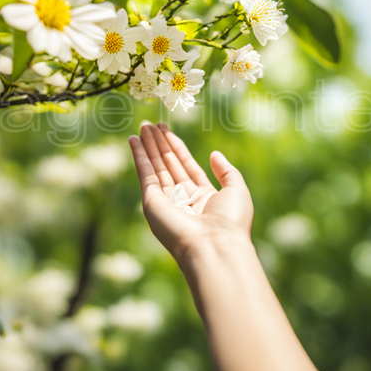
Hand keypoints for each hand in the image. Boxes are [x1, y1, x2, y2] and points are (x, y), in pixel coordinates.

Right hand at [128, 122, 253, 266]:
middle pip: (169, 164)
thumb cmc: (230, 222)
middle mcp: (182, 199)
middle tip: (150, 124)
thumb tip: (214, 154)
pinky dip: (139, 157)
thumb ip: (226, 171)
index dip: (177, 148)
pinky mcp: (152, 202)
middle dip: (160, 144)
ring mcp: (166, 201)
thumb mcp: (236, 190)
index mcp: (203, 198)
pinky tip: (133, 141)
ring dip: (148, 146)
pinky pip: (145, 173)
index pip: (187, 166)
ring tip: (142, 126)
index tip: (166, 130)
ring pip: (156, 167)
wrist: (215, 246)